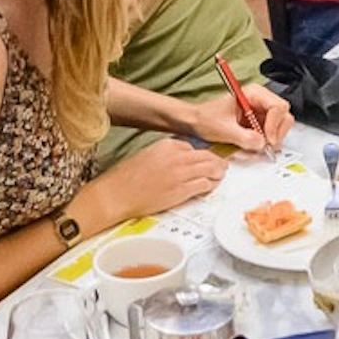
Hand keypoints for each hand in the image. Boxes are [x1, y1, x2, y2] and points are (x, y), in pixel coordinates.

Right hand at [78, 136, 225, 229]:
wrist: (117, 194)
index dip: (202, 154)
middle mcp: (177, 157)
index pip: (193, 147)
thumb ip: (166, 154)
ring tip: (221, 175)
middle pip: (206, 156)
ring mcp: (181, 173)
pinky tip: (212, 186)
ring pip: (210, 169)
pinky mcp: (182, 190)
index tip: (206, 158)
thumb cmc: (126, 177)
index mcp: (167, 145)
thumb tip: (179, 159)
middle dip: (216, 161)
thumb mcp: (148, 154)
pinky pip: (204, 184)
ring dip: (218, 172)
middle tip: (222, 166)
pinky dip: (211, 185)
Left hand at [192, 81, 293, 152]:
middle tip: (267, 146)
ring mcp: (261, 112)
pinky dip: (267, 142)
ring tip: (258, 147)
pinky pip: (272, 133)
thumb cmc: (206, 118)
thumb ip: (244, 137)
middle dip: (277, 132)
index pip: (277, 106)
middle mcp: (260, 100)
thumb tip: (261, 144)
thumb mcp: (224, 129)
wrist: (196, 122)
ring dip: (273, 138)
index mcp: (253, 93)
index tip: (268, 139)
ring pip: (280, 125)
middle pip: (283, 115)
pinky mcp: (259, 123)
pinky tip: (256, 146)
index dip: (274, 125)